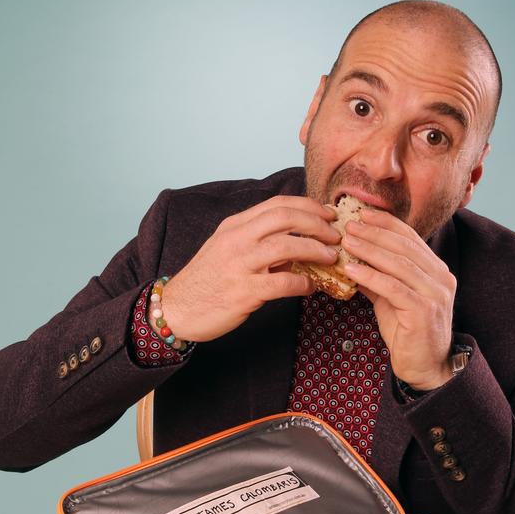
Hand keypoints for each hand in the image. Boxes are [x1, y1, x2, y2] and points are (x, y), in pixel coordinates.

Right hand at [160, 196, 338, 341]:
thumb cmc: (206, 282)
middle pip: (286, 217)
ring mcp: (240, 264)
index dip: (308, 206)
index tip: (327, 215)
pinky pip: (283, 282)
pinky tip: (311, 287)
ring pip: (287, 245)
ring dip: (315, 250)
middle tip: (336, 235)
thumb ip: (259, 242)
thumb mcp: (228, 250)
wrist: (178, 310)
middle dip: (317, 223)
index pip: (278, 204)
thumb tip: (297, 245)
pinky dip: (303, 283)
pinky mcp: (244, 291)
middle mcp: (237, 239)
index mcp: (235, 225)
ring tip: (331, 258)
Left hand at [342, 209, 455, 389]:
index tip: (362, 214)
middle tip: (349, 225)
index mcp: (436, 270)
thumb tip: (352, 259)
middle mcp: (441, 277)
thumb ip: (378, 278)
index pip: (410, 238)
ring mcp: (435, 294)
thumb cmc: (408, 333)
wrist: (425, 367)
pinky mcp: (424, 311)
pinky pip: (393, 288)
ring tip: (346, 242)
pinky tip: (351, 269)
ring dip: (369, 250)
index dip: (385, 223)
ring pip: (399, 264)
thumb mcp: (390, 299)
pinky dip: (370, 276)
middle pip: (404, 246)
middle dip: (374, 233)